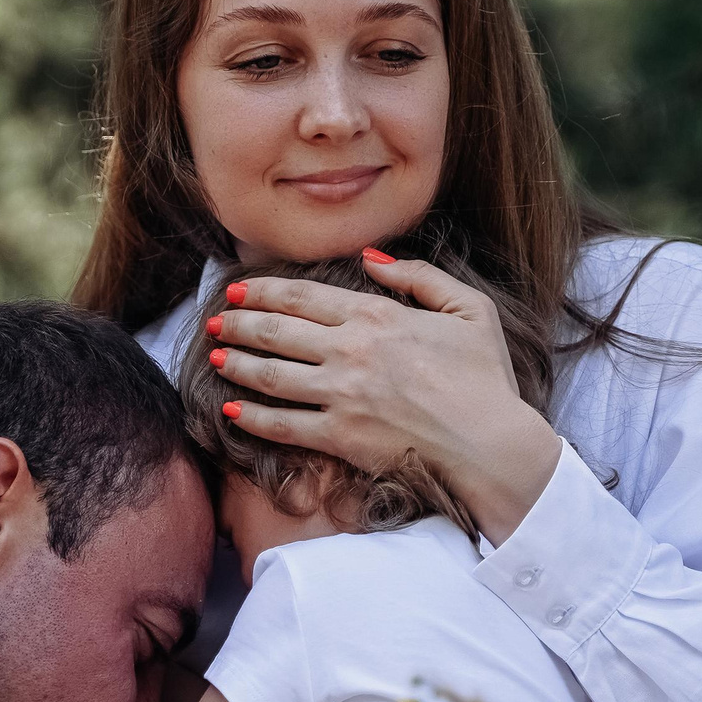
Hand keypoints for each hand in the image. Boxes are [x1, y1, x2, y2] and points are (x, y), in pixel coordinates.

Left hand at [208, 253, 563, 540]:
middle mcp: (349, 350)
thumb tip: (374, 258)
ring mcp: (339, 394)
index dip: (263, 291)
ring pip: (269, 374)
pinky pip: (281, 425)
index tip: (239, 290)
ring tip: (213, 357)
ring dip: (234, 363)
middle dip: (238, 323)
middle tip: (215, 321)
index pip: (302, 296)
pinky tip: (230, 410)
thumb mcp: (469, 309)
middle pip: (275, 331)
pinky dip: (250, 417)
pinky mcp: (337, 436)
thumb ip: (419, 277)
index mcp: (376, 316)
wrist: (489, 443)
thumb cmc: (485, 379)